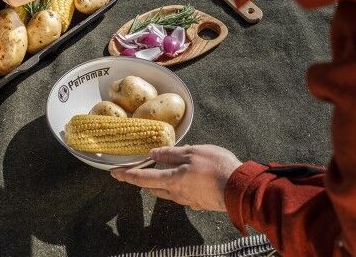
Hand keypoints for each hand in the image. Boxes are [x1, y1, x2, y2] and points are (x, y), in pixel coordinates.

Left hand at [111, 145, 241, 211]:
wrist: (241, 190)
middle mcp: (176, 194)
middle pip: (153, 187)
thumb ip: (171, 154)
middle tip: (136, 171)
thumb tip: (152, 154)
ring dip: (160, 183)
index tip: (115, 173)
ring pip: (167, 192)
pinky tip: (184, 178)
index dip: (127, 175)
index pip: (142, 178)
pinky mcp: (199, 203)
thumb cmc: (216, 167)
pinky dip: (177, 185)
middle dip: (143, 180)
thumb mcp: (192, 152)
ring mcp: (188, 200)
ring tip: (159, 172)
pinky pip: (182, 194)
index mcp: (172, 180)